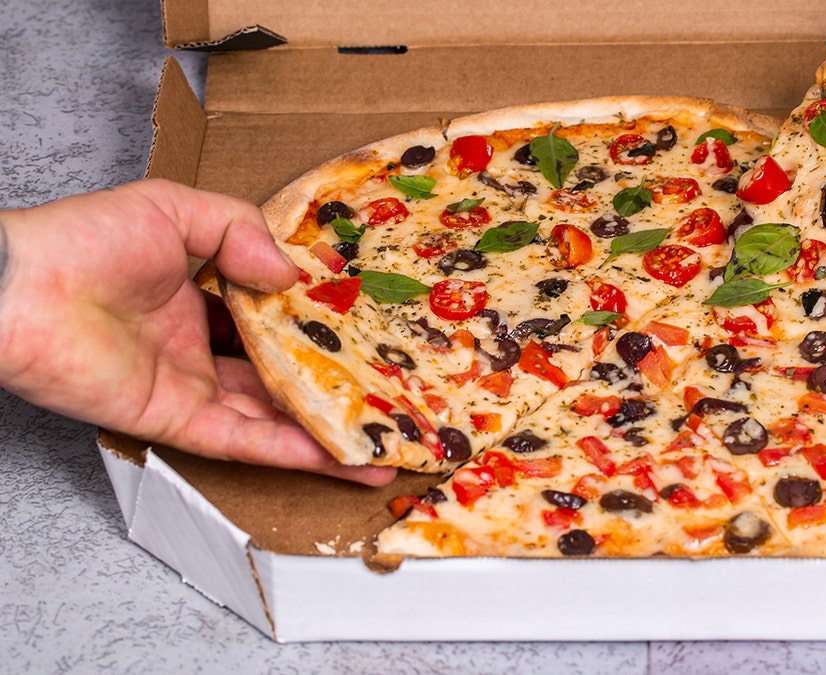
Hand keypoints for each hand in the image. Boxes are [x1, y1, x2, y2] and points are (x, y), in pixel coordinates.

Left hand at [0, 180, 395, 485]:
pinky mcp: (176, 421)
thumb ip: (241, 232)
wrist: (16, 289)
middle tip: (395, 394)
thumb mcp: (175, 208)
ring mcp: (191, 387)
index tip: (374, 328)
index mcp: (199, 294)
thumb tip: (295, 276)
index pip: (274, 316)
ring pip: (276, 416)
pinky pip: (247, 441)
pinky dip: (296, 452)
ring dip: (331, 431)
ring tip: (390, 440)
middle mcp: (200, 346)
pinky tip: (345, 458)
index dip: (323, 324)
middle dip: (338, 386)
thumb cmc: (84, 240)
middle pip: (283, 374)